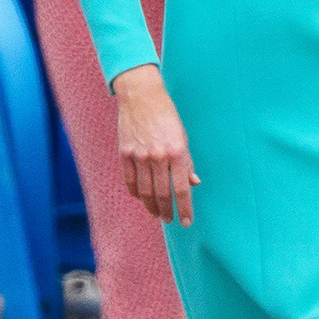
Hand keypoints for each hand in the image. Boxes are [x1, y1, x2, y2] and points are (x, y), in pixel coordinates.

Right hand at [111, 64, 199, 225]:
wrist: (141, 96)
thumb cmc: (167, 116)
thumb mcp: (183, 137)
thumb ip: (187, 162)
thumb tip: (194, 183)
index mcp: (177, 152)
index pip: (181, 189)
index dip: (185, 209)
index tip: (187, 222)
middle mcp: (158, 156)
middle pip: (162, 194)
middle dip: (167, 212)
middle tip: (169, 220)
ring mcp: (139, 155)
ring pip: (145, 191)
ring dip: (151, 206)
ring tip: (157, 214)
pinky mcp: (125, 153)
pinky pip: (130, 181)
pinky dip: (136, 193)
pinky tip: (141, 198)